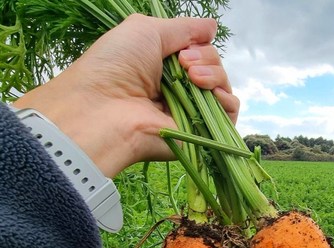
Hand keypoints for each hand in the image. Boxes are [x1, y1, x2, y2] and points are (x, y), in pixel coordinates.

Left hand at [12, 14, 239, 177]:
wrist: (104, 111)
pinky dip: (228, 102)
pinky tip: (212, 94)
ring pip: (223, 90)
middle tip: (184, 65)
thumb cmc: (116, 66)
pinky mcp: (198, 134)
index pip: (200, 53)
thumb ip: (185, 28)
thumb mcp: (147, 30)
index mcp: (165, 66)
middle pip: (215, 69)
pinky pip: (228, 117)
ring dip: (216, 76)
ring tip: (194, 79)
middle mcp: (179, 90)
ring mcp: (189, 112)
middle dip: (207, 60)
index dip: (199, 48)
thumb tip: (213, 26)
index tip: (182, 53)